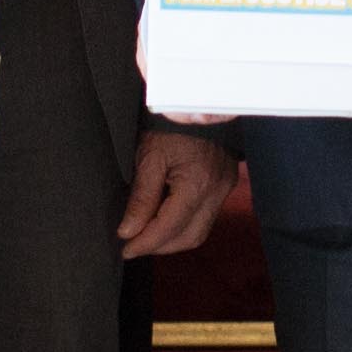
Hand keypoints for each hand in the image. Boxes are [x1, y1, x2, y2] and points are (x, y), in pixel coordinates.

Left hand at [115, 125, 236, 257]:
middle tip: (134, 246)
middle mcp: (216, 191)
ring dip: (173, 239)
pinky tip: (166, 220)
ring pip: (200, 232)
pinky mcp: (225, 185)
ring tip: (147, 237)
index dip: (145, 243)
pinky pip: (206, 217)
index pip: (169, 228)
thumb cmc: (170, 126)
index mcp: (197, 184)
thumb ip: (141, 199)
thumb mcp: (148, 159)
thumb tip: (128, 231)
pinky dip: (184, 225)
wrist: (194, 101)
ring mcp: (224, 189)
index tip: (126, 249)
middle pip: (189, 237)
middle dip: (159, 246)